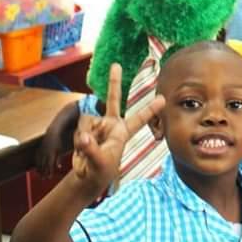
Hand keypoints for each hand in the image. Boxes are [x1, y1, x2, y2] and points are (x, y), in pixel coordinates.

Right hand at [37, 127, 67, 177]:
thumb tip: (59, 167)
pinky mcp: (38, 149)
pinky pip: (36, 158)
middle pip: (43, 165)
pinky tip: (36, 169)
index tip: (50, 177)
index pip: (50, 165)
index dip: (49, 172)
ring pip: (39, 162)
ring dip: (39, 170)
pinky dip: (36, 164)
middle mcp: (45, 153)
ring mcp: (41, 151)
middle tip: (44, 179)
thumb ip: (59, 159)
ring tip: (40, 176)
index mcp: (51, 153)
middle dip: (44, 172)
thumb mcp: (60, 150)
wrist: (52, 133)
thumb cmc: (58, 142)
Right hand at [71, 64, 165, 193]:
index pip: (139, 119)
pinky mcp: (85, 128)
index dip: (150, 109)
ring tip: (88, 151)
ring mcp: (97, 125)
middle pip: (114, 99)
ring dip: (84, 136)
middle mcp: (111, 124)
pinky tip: (82, 148)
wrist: (87, 175)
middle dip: (114, 82)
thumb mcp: (99, 162)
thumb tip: (83, 136)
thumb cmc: (101, 170)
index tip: (163, 98)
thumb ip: (91, 149)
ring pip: (87, 120)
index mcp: (122, 132)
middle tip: (116, 65)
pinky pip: (79, 128)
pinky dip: (78, 138)